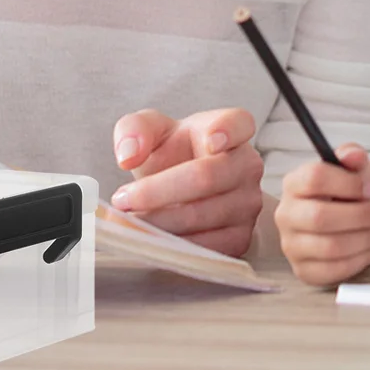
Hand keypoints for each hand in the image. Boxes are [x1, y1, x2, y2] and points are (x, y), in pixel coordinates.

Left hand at [109, 107, 264, 256]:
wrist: (186, 191)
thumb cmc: (172, 153)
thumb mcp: (150, 130)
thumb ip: (134, 129)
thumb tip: (128, 155)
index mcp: (230, 128)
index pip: (238, 123)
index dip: (226, 131)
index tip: (210, 140)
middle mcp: (246, 165)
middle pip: (204, 177)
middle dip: (155, 191)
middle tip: (122, 199)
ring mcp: (248, 204)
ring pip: (200, 216)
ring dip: (158, 222)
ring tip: (129, 220)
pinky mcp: (242, 238)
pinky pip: (205, 246)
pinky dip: (172, 246)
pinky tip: (149, 238)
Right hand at [276, 144, 369, 286]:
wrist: (347, 221)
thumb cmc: (347, 194)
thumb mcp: (352, 170)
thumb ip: (353, 157)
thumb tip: (354, 155)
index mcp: (293, 184)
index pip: (313, 179)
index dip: (348, 183)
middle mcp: (285, 214)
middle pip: (320, 217)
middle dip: (360, 216)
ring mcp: (291, 245)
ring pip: (330, 246)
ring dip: (364, 239)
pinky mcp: (304, 270)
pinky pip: (334, 271)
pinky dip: (360, 260)